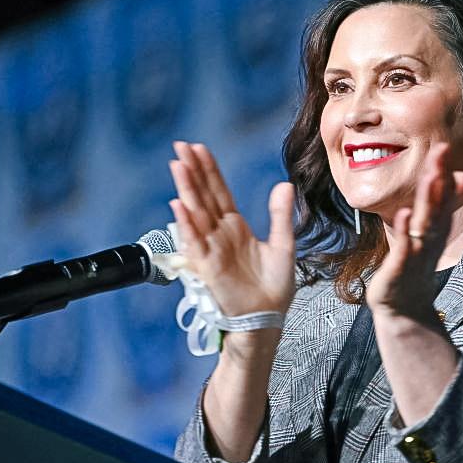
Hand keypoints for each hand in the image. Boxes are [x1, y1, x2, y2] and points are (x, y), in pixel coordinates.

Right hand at [168, 141, 294, 316]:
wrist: (269, 316)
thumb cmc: (274, 286)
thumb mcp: (283, 245)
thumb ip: (280, 215)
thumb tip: (284, 185)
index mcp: (235, 227)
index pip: (218, 192)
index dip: (209, 170)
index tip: (198, 148)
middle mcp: (219, 234)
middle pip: (203, 196)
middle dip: (193, 172)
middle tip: (181, 146)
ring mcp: (211, 248)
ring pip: (196, 213)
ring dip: (187, 189)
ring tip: (179, 165)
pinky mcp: (208, 266)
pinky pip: (194, 241)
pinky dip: (187, 224)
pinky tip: (180, 204)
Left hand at [365, 143, 462, 320]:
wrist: (405, 310)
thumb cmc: (416, 267)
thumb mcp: (433, 234)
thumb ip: (444, 205)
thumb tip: (462, 175)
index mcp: (435, 229)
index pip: (441, 196)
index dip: (443, 173)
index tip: (444, 146)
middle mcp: (429, 238)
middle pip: (436, 203)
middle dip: (438, 177)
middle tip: (441, 149)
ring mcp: (417, 253)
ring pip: (424, 221)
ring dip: (428, 198)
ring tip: (431, 175)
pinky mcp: (400, 269)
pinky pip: (405, 247)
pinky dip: (406, 231)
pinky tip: (404, 214)